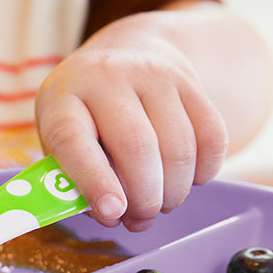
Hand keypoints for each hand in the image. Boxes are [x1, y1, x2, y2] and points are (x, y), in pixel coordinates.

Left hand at [35, 12, 228, 231]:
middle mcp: (107, 77)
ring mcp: (153, 74)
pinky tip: (186, 179)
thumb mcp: (60, 138)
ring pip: (179, 148)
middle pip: (137, 147)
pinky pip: (212, 138)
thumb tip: (113, 214)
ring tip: (160, 204)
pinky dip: (204, 172)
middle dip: (144, 199)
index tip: (113, 214)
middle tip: (140, 220)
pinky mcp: (191, 82)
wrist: (126, 51)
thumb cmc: (86, 112)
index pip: (75, 140)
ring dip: (174, 192)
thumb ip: (76, 179)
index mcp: (63, 95)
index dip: (94, 182)